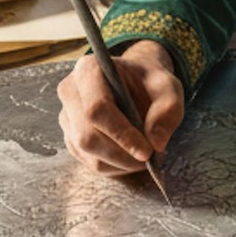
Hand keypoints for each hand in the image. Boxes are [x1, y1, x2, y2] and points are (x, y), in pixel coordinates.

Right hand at [58, 40, 183, 174]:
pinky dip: (114, 166)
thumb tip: (156, 143)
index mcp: (88, 69)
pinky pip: (88, 161)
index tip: (147, 151)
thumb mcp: (168, 87)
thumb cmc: (149, 82)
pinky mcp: (70, 136)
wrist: (136, 82)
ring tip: (144, 157)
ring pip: (86, 152)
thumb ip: (168, 109)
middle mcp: (70, 91)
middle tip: (149, 158)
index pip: (97, 108)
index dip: (121, 134)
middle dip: (121, 154)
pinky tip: (131, 157)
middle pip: (87, 135)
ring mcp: (67, 116)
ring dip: (119, 163)